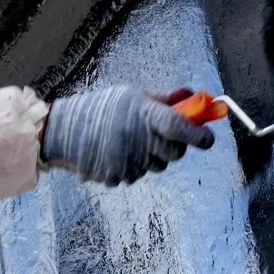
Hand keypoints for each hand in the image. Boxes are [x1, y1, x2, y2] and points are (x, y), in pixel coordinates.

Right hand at [40, 85, 213, 185]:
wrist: (64, 131)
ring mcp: (129, 161)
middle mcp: (138, 139)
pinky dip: (135, 165)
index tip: (209, 138)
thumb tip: (193, 95)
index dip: (198, 134)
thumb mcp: (133, 95)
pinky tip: (119, 152)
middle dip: (176, 145)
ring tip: (132, 140)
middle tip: (162, 134)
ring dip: (154, 155)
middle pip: (175, 152)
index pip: (179, 127)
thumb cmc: (102, 108)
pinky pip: (140, 174)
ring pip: (158, 165)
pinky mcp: (119, 178)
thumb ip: (165, 100)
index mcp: (144, 114)